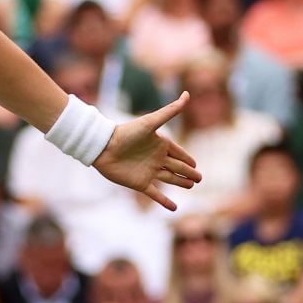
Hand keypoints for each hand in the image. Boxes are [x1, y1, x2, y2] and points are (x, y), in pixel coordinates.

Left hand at [92, 93, 199, 209]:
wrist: (103, 147)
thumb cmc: (126, 133)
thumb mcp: (150, 122)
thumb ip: (170, 111)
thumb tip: (187, 94)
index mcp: (160, 145)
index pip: (179, 153)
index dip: (188, 159)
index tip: (196, 165)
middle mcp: (156, 159)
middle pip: (177, 168)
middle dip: (188, 173)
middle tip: (199, 179)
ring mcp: (149, 172)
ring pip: (169, 179)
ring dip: (180, 183)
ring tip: (190, 186)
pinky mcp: (140, 183)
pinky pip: (155, 194)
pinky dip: (164, 201)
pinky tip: (174, 208)